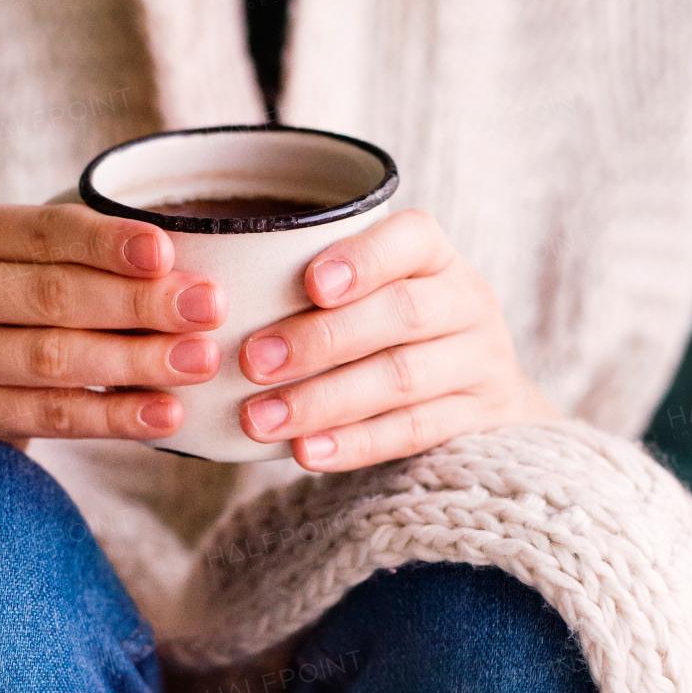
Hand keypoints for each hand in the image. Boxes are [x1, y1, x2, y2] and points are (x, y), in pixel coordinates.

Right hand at [0, 203, 225, 444]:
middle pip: (55, 295)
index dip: (108, 242)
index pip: (47, 231)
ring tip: (200, 361)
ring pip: (55, 357)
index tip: (168, 252)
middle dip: (141, 303)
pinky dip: (114, 416)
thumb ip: (91, 261)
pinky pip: (52, 415)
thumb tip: (190, 278)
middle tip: (209, 308)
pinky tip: (165, 414)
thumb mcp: (35, 267)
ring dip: (137, 361)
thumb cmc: (17, 311)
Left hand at [237, 210, 558, 470]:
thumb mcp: (374, 297)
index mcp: (436, 258)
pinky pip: (414, 432)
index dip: (362, 259)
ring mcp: (480, 362)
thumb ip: (316, 291)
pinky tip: (305, 453)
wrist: (483, 397)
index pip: (412, 239)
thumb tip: (208, 304)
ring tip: (260, 420)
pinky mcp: (480, 418)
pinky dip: (355, 444)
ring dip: (324, 400)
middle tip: (253, 362)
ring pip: (402, 377)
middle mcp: (467, 302)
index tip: (309, 286)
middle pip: (401, 314)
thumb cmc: (395, 335)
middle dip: (321, 340)